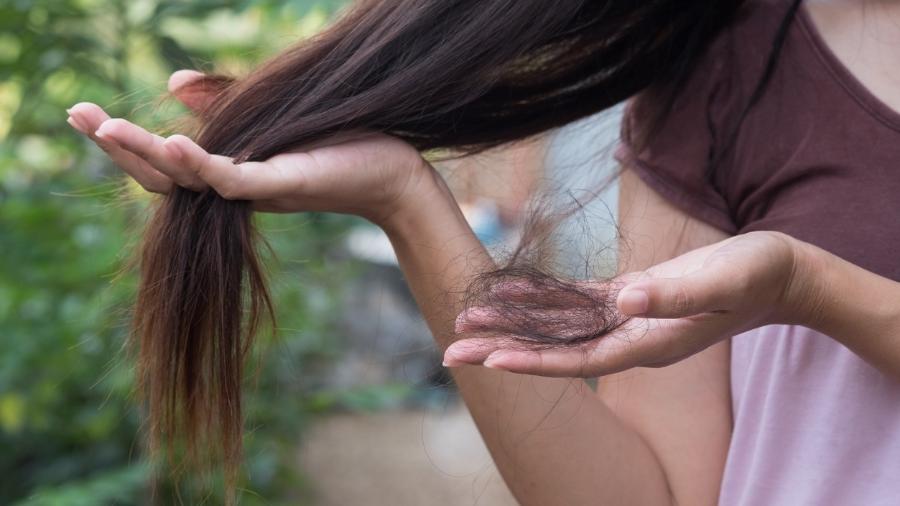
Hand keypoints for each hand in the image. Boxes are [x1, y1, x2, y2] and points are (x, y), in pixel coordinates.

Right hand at [65, 70, 433, 224]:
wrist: (394, 169)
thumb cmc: (337, 140)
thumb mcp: (269, 117)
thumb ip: (223, 102)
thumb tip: (174, 83)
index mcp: (229, 170)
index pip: (164, 163)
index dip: (123, 141)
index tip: (83, 113)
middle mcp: (235, 187)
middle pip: (162, 177)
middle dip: (118, 147)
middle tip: (76, 115)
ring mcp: (258, 191)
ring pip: (189, 181)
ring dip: (146, 155)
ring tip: (107, 128)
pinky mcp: (285, 185)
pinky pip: (233, 181)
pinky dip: (201, 164)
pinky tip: (171, 141)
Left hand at [444, 231, 810, 376]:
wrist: (777, 274)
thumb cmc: (755, 276)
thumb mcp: (720, 280)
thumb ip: (675, 294)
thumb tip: (625, 300)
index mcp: (647, 343)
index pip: (578, 360)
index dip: (533, 361)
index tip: (490, 362)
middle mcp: (629, 338)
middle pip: (554, 349)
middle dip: (502, 350)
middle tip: (449, 352)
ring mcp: (625, 320)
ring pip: (557, 326)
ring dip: (512, 324)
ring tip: (465, 322)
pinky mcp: (627, 298)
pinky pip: (574, 302)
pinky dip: (541, 298)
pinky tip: (509, 294)